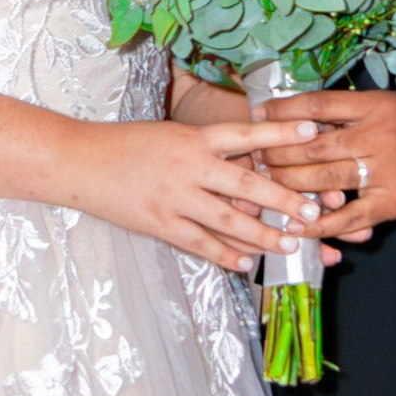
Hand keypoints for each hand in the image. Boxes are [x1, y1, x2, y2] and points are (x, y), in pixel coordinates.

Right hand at [72, 113, 336, 273]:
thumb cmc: (131, 145)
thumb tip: (254, 163)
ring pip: (227, 220)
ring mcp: (174, 197)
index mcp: (195, 138)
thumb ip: (211, 150)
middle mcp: (188, 166)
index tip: (314, 130)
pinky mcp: (158, 223)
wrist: (81, 161)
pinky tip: (245, 264)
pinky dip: (223, 254)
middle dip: (283, 198)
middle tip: (315, 212)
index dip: (281, 133)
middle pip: (246, 184)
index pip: (247, 133)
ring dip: (262, 234)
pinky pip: (198, 243)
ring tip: (290, 244)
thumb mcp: (174, 136)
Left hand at [250, 88, 395, 238]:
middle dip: (276, 152)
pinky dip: (318, 224)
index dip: (283, 111)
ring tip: (266, 187)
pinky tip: (295, 225)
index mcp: (374, 106)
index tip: (258, 115)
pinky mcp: (391, 204)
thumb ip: (349, 110)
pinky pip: (346, 217)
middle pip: (312, 145)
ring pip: (323, 179)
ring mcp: (384, 172)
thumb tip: (299, 114)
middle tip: (254, 157)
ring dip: (288, 185)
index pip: (317, 105)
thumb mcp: (389, 105)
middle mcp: (376, 136)